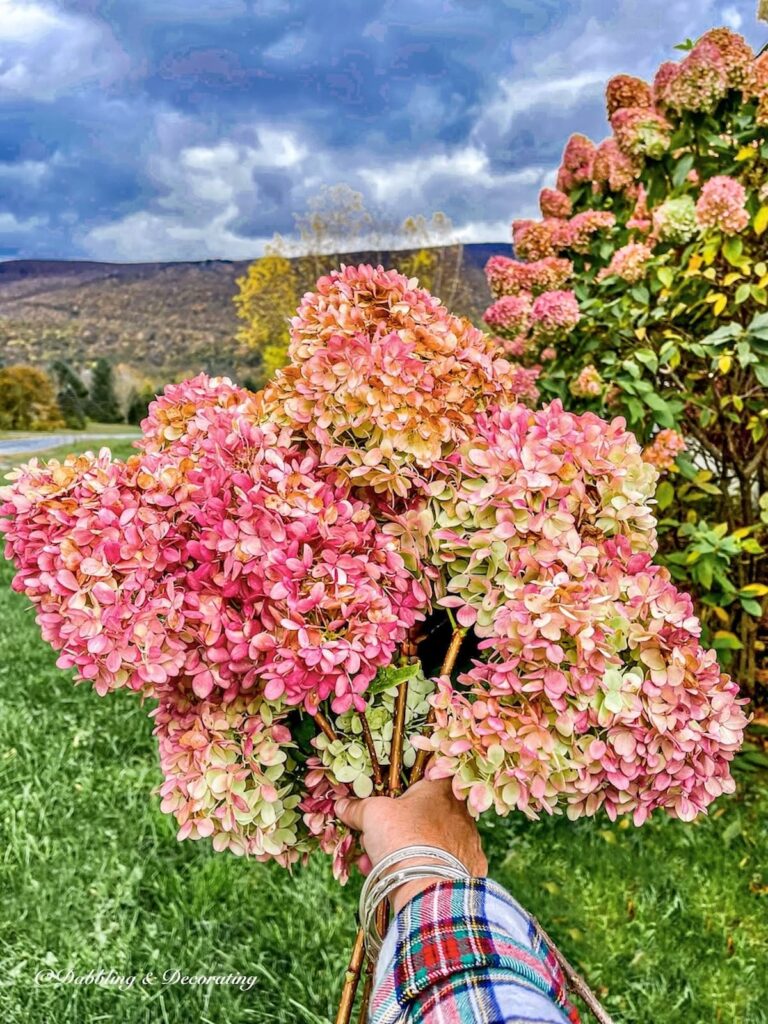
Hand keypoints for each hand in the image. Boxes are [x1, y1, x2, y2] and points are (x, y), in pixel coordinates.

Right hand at [335, 777, 487, 913]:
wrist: (428, 888)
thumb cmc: (403, 839)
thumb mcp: (372, 814)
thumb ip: (358, 807)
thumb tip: (343, 806)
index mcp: (441, 789)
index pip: (425, 775)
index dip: (402, 786)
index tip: (385, 798)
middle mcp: (461, 812)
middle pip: (422, 813)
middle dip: (394, 827)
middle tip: (373, 838)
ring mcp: (468, 842)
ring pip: (429, 841)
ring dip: (402, 850)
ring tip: (375, 863)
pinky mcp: (469, 869)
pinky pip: (440, 864)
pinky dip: (420, 869)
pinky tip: (397, 878)